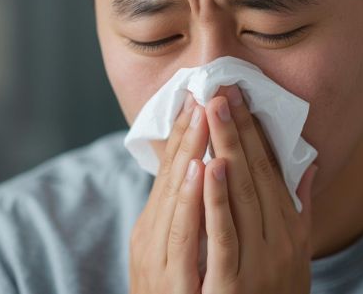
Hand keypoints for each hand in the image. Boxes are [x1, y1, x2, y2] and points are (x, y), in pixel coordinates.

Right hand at [129, 94, 209, 293]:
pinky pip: (185, 232)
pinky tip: (202, 167)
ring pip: (176, 194)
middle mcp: (151, 236)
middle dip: (191, 129)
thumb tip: (212, 174)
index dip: (186, 131)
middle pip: (172, 174)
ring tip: (203, 113)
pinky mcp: (172, 278)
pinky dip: (194, 198)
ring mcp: (160, 256)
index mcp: (155, 227)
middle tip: (205, 87)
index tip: (200, 94)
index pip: (172, 170)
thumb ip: (198, 216)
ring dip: (190, 150)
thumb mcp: (181, 255)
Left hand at [200, 86, 318, 293]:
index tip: (239, 97)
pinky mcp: (232, 284)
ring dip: (226, 148)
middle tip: (221, 88)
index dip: (254, 132)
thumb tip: (309, 166)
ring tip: (214, 110)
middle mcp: (280, 242)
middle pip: (256, 174)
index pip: (272, 171)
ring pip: (241, 196)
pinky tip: (208, 166)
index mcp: (290, 231)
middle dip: (236, 129)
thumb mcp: (295, 254)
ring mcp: (258, 263)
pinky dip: (215, 199)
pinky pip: (223, 234)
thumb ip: (301, 210)